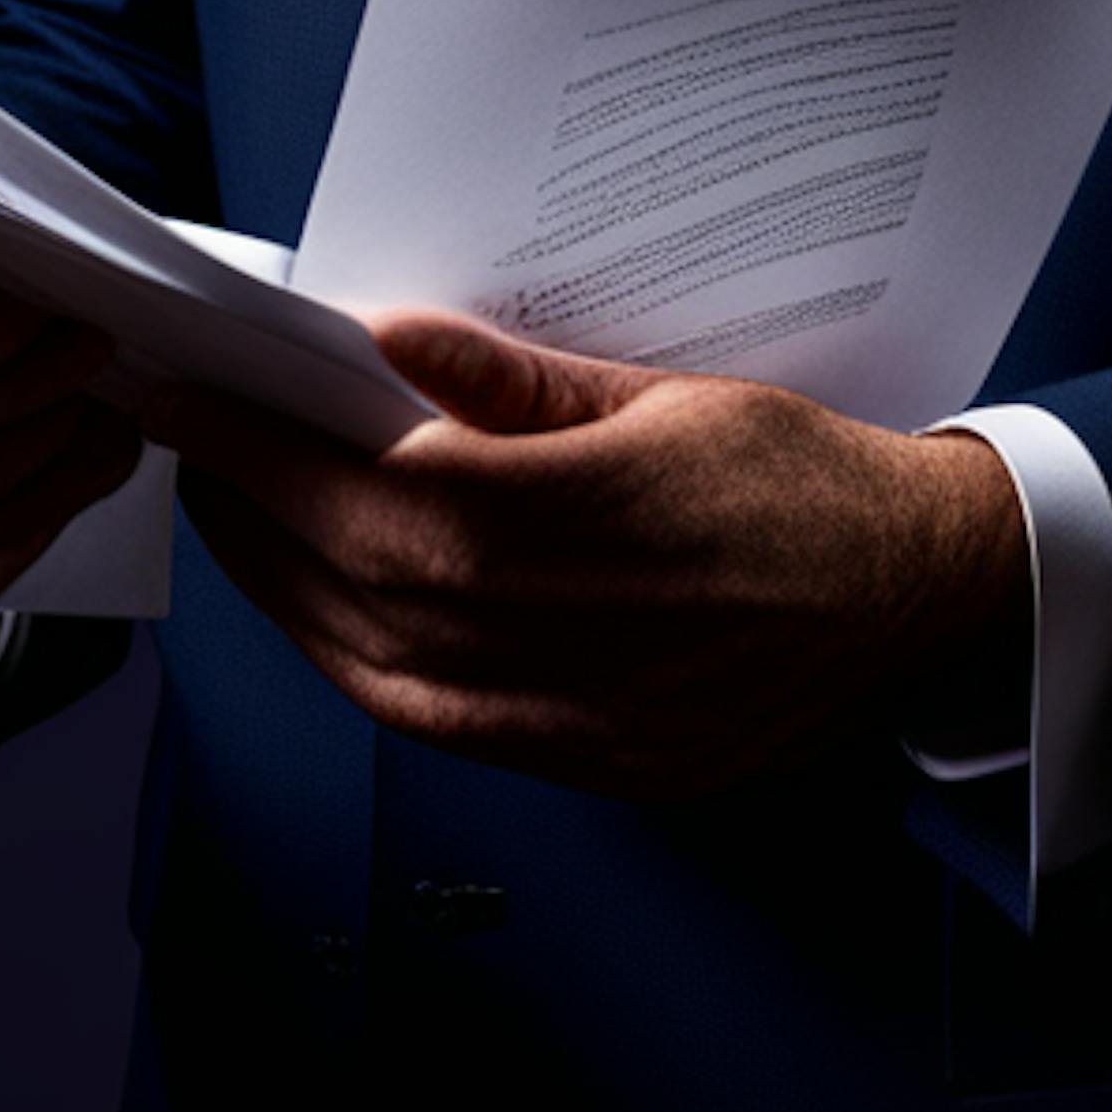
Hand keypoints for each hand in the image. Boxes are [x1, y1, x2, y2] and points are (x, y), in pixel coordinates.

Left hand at [138, 308, 1028, 800]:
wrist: (917, 594)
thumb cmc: (800, 474)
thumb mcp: (672, 391)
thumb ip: (521, 381)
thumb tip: (393, 343)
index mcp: (601, 522)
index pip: (388, 488)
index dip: (271, 449)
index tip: (196, 395)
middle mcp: (582, 635)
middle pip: (367, 582)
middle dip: (254, 509)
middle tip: (193, 438)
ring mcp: (584, 720)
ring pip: (383, 670)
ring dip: (285, 594)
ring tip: (236, 516)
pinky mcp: (592, 768)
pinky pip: (435, 729)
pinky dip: (355, 667)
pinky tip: (323, 611)